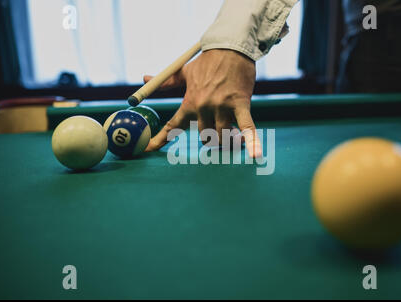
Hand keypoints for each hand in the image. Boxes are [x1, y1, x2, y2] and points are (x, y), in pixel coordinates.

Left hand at [143, 49, 261, 157]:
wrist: (231, 47)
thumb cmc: (208, 62)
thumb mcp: (184, 72)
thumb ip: (166, 81)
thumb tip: (144, 77)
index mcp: (189, 102)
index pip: (172, 126)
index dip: (160, 139)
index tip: (147, 150)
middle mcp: (203, 107)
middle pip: (205, 137)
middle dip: (211, 138)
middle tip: (218, 132)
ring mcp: (222, 107)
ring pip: (222, 136)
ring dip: (227, 139)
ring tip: (233, 134)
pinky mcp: (240, 104)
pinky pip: (247, 127)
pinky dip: (252, 142)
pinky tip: (256, 155)